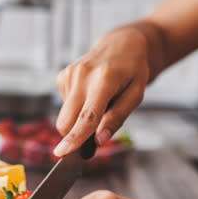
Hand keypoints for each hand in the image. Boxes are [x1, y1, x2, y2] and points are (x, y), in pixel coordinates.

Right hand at [53, 25, 159, 156]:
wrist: (121, 44)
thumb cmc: (132, 71)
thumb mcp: (136, 95)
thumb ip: (117, 118)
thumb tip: (99, 141)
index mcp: (104, 80)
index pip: (87, 116)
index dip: (75, 137)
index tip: (61, 153)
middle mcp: (82, 75)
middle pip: (68, 120)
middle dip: (75, 136)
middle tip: (94, 138)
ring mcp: (70, 74)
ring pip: (65, 116)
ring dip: (79, 120)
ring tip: (99, 104)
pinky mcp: (62, 76)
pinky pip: (64, 105)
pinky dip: (76, 108)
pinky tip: (89, 95)